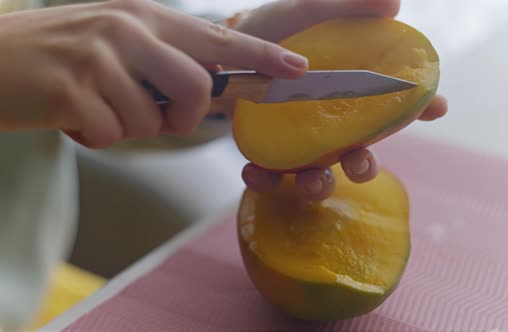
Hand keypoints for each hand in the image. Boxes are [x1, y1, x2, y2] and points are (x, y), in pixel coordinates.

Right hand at [0, 0, 308, 147]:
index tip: (298, 68)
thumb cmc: (56, 54)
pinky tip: (71, 115)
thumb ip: (162, 57)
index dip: (262, 54)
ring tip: (94, 105)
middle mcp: (127, 29)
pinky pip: (113, 135)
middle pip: (197, 87)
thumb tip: (207, 87)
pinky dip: (96, 136)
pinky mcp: (71, 92)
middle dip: (186, 118)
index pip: (218, 38)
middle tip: (157, 116)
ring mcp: (99, 58)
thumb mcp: (114, 39)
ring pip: (152, 120)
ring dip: (128, 126)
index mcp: (144, 16)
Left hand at [233, 0, 447, 200]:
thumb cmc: (271, 31)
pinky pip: (269, 175)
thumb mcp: (305, 12)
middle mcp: (329, 123)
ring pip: (319, 176)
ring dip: (319, 185)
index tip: (438, 107)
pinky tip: (256, 172)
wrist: (223, 49)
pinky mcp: (265, 150)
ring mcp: (298, 141)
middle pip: (359, 154)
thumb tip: (394, 4)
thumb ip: (346, 7)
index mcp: (347, 92)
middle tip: (360, 163)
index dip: (421, 107)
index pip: (393, 104)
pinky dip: (265, 179)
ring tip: (308, 180)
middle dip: (365, 166)